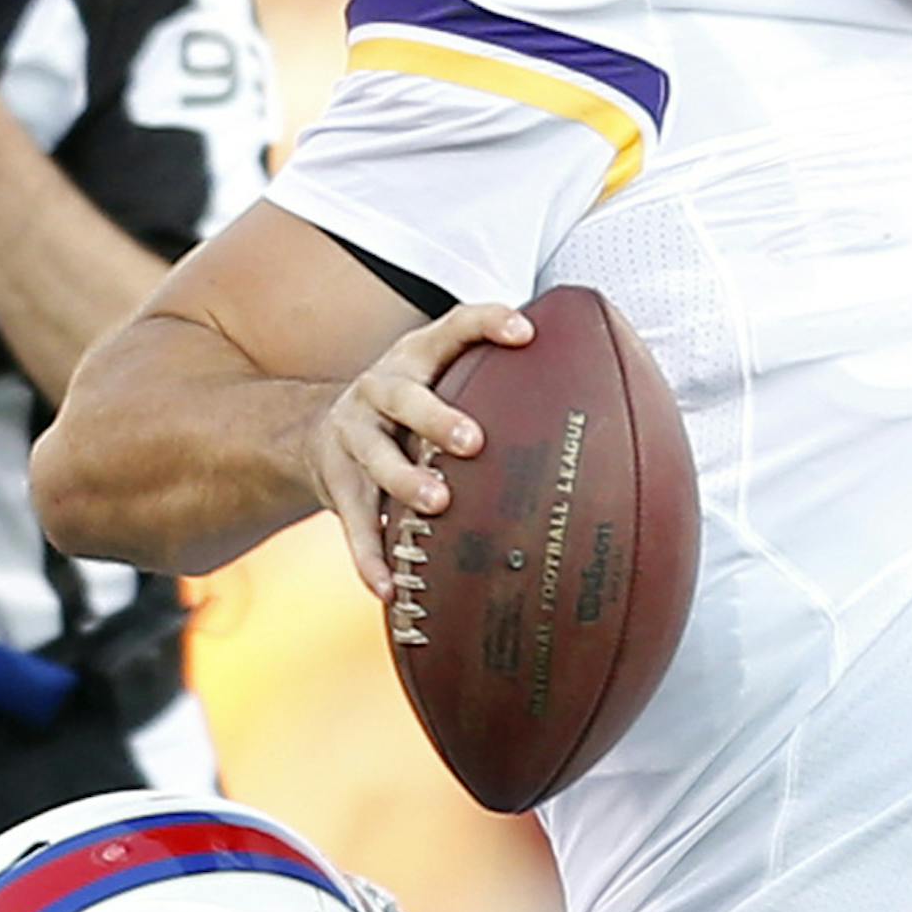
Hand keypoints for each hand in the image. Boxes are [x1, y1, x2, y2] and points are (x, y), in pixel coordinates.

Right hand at [304, 303, 531, 599]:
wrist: (316, 432)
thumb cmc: (408, 412)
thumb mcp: (438, 382)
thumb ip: (492, 387)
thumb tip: (595, 414)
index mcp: (415, 358)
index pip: (452, 327)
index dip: (487, 324)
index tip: (526, 332)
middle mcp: (379, 389)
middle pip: (405, 396)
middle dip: (437, 417)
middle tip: (474, 442)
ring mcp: (353, 435)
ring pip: (375, 458)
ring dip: (405, 480)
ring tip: (437, 504)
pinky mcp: (337, 484)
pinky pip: (353, 523)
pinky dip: (370, 557)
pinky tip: (389, 587)